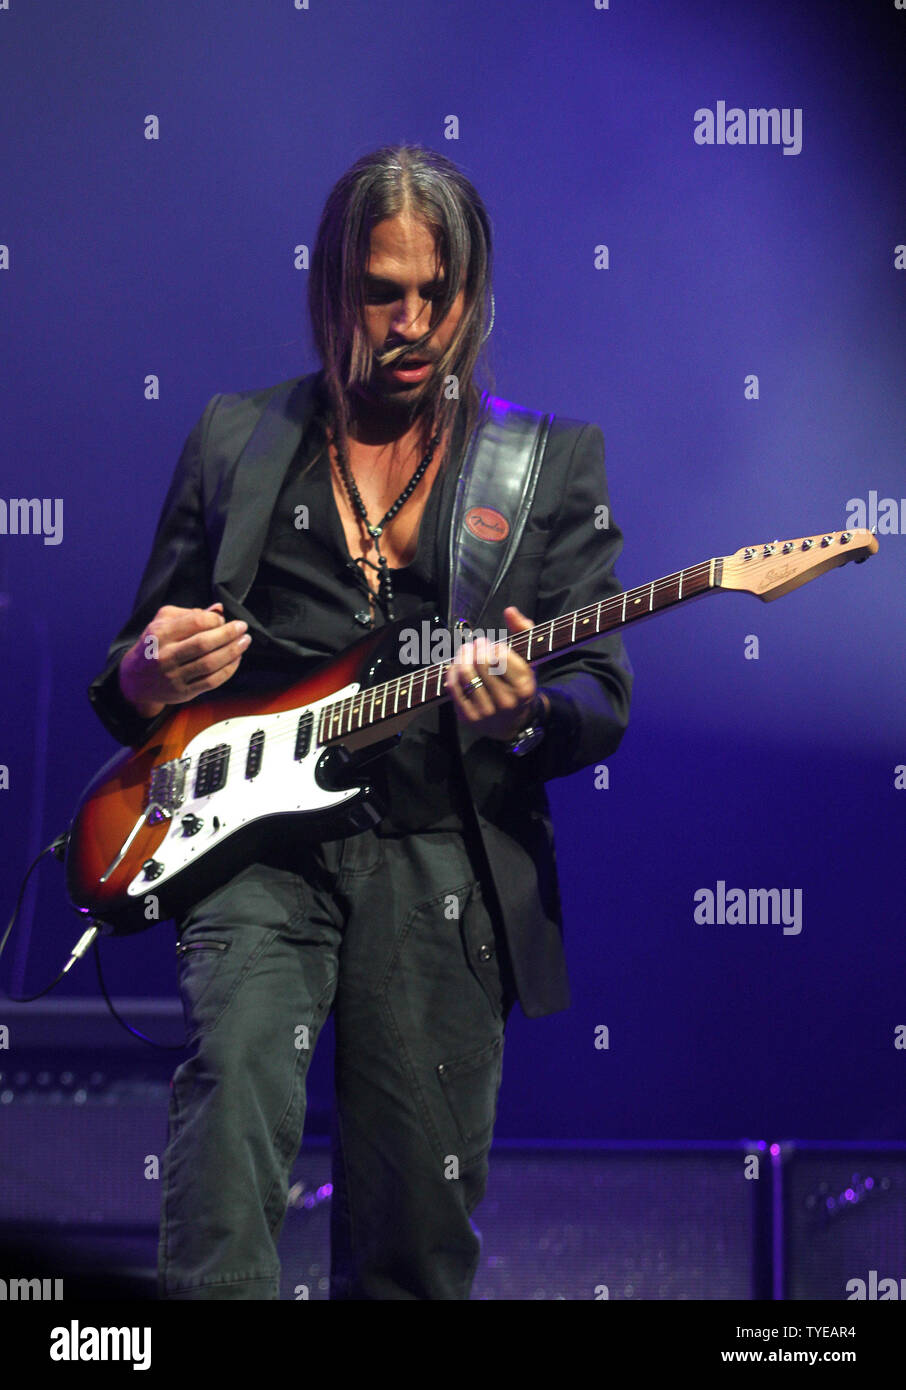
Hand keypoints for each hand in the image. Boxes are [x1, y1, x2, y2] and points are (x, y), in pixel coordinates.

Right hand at [118, 602, 250, 717]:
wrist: (135, 679)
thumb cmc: (154, 645)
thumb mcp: (162, 622)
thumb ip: (189, 613)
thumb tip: (218, 609)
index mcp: (159, 634)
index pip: (195, 623)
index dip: (215, 620)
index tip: (223, 619)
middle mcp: (165, 655)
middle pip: (204, 643)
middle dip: (228, 634)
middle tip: (242, 628)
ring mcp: (173, 676)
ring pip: (210, 664)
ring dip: (233, 652)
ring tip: (244, 641)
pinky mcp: (183, 692)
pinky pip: (212, 681)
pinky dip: (228, 669)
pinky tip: (236, 659)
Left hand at [444, 605, 547, 741]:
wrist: (514, 722)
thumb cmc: (519, 682)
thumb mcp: (529, 658)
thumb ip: (524, 630)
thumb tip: (509, 610)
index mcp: (524, 686)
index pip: (500, 656)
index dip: (492, 645)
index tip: (491, 644)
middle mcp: (507, 702)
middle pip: (481, 662)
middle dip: (475, 647)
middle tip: (476, 644)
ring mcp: (487, 712)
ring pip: (466, 673)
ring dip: (462, 656)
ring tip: (465, 650)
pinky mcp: (469, 718)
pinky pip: (453, 687)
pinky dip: (452, 672)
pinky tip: (457, 666)